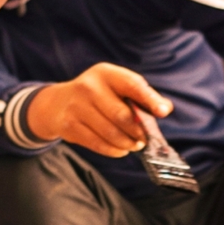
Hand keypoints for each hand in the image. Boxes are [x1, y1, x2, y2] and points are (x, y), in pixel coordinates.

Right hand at [27, 63, 172, 156]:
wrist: (59, 103)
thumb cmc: (99, 96)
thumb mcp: (117, 87)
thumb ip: (142, 96)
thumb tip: (165, 109)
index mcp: (106, 73)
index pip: (132, 85)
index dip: (149, 100)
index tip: (163, 112)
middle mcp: (89, 87)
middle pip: (122, 115)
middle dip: (138, 131)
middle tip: (145, 139)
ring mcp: (76, 107)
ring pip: (111, 133)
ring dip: (128, 144)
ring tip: (134, 145)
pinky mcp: (69, 126)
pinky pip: (98, 144)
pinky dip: (115, 150)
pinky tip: (121, 149)